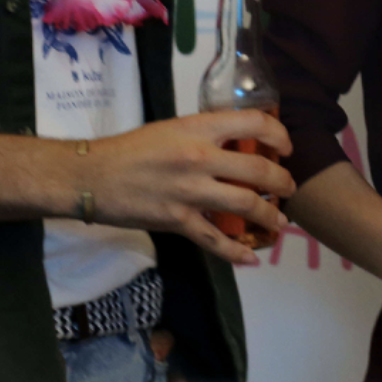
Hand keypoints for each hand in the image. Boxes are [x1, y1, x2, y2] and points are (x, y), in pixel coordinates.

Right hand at [80, 112, 294, 266]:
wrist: (92, 177)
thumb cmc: (130, 149)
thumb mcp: (172, 128)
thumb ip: (205, 134)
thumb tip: (237, 143)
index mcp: (198, 129)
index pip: (254, 122)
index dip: (279, 134)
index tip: (285, 147)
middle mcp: (200, 158)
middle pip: (258, 168)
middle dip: (282, 181)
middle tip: (289, 189)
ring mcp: (190, 192)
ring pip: (245, 204)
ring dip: (269, 214)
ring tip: (280, 221)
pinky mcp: (178, 222)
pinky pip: (215, 240)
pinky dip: (235, 252)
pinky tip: (250, 258)